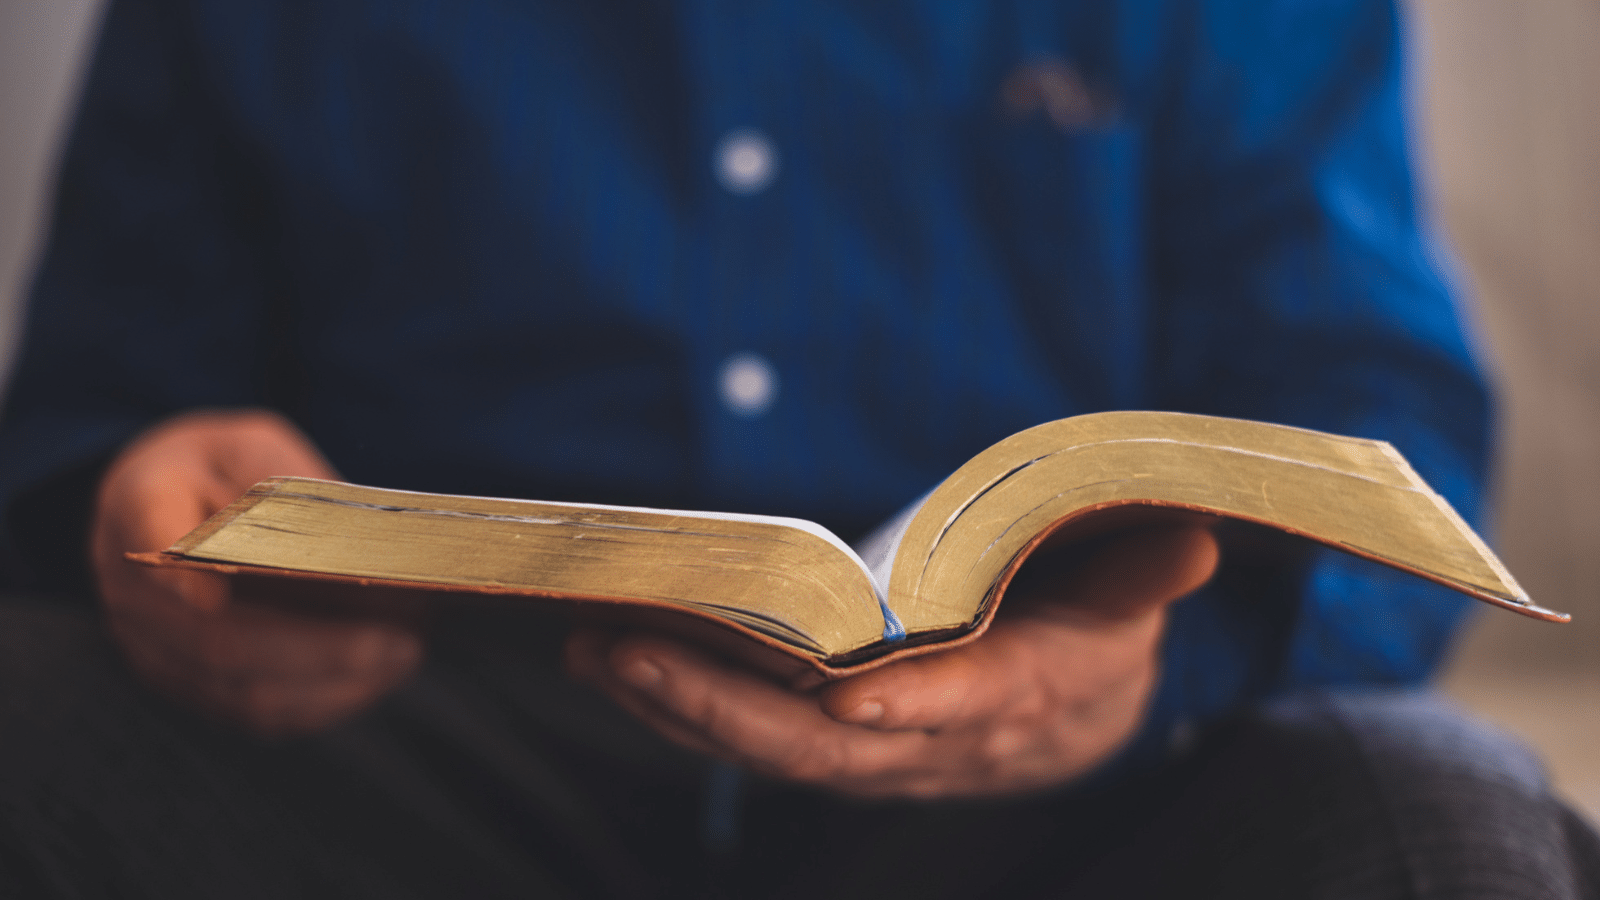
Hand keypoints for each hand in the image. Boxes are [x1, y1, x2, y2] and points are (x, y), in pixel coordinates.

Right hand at [91, 409, 422, 735]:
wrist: (175, 496)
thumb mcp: (249, 444)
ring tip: (403, 656)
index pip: (151, 532)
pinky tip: (376, 677)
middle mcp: (133, 590)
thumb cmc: (226, 465)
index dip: (181, 572)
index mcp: (139, 504)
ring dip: (332, 684)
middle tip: (397, 640)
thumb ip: (278, 480)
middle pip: (219, 642)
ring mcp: (155, 647)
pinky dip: (322, 702)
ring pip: (241, 692)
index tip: (216, 595)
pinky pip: (253, 712)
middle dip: (318, 650)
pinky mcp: (188, 683)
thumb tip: (346, 539)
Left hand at [567, 524, 1218, 798]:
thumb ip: (1145, 570)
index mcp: (1028, 696)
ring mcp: (886, 755)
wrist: (1073, 716)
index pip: (971, 705)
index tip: (848, 695)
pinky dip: (684, 706)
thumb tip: (1192, 535)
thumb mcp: (1132, 595)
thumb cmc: (1097, 629)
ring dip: (680, 705)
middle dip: (727, 705)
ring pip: (776, 749)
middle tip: (629, 648)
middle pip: (832, 744)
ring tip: (594, 648)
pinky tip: (616, 666)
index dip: (916, 705)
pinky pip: (756, 738)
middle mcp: (943, 742)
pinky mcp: (842, 748)